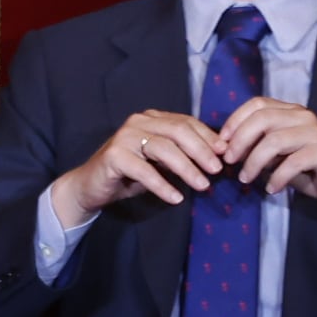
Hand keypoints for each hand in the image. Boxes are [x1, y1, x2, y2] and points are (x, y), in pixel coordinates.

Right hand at [52, 109, 225, 228]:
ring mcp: (124, 137)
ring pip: (163, 148)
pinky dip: (162, 185)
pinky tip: (176, 198)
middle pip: (177, 131)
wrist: (91, 185)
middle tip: (218, 170)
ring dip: (186, 168)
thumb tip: (217, 159)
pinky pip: (144, 171)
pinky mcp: (114, 156)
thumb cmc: (130, 173)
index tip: (225, 154)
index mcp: (151, 118)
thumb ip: (182, 155)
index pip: (185, 122)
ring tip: (203, 186)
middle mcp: (137, 122)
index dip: (207, 137)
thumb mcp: (159, 162)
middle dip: (201, 151)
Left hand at [214, 97, 316, 241]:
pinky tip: (271, 189)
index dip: (235, 120)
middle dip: (240, 140)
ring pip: (274, 141)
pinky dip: (277, 177)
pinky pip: (293, 162)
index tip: (222, 142)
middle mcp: (303, 116)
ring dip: (254, 162)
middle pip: (263, 119)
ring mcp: (315, 132)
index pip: (257, 104)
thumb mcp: (280, 156)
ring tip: (245, 179)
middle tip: (229, 162)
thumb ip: (260, 148)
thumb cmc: (310, 170)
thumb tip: (229, 150)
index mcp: (291, 111)